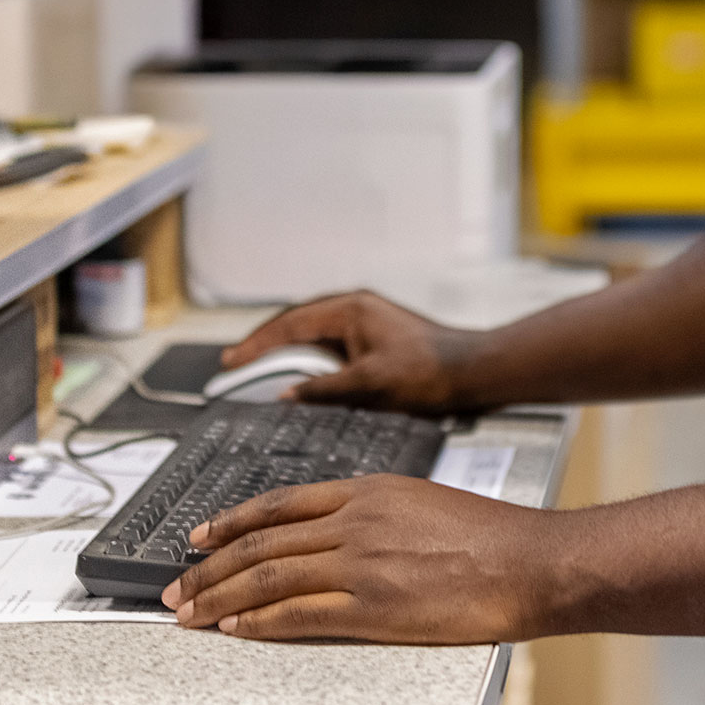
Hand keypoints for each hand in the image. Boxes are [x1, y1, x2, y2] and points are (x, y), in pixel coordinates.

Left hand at [162, 475, 562, 643]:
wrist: (531, 562)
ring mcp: (361, 565)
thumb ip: (374, 514)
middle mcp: (355, 522)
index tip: (199, 537)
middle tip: (175, 585)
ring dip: (219, 595)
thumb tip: (339, 532)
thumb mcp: (422, 502)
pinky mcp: (373, 609)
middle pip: (261, 542)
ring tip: (188, 613)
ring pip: (268, 576)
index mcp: (366, 493)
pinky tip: (235, 629)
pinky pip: (298, 615)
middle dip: (208, 565)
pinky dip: (259, 622)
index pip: (278, 505)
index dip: (230, 521)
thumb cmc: (492, 538)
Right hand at [221, 292, 485, 413]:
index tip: (230, 361)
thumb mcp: (371, 384)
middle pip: (296, 326)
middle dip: (264, 347)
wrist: (474, 372)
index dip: (256, 345)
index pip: (289, 325)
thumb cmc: (432, 372)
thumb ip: (324, 389)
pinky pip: (330, 348)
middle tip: (234, 366)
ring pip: (312, 337)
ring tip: (259, 375)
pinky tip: (301, 381)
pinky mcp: (373, 340)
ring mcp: (364, 324)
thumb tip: (286, 395)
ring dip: (287, 356)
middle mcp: (355, 310)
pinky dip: (310, 364)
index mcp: (350, 310)